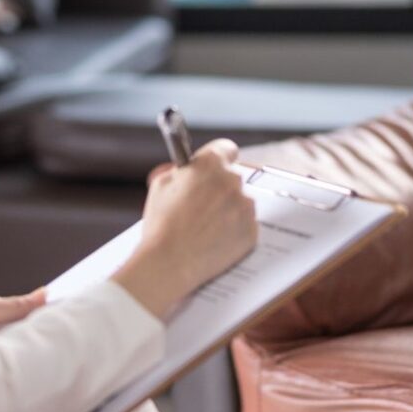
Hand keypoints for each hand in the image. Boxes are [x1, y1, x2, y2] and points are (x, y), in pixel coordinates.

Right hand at [115, 139, 256, 316]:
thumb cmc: (161, 224)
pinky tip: (215, 240)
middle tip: (204, 203)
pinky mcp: (252, 231)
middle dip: (221, 186)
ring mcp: (245, 206)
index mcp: (210, 163)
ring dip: (229, 209)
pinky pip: (246, 225)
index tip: (214, 168)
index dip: (218, 158)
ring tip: (206, 227)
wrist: (168, 263)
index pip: (226, 148)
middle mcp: (233, 180)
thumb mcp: (160, 185)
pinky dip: (235, 230)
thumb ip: (178, 171)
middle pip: (234, 176)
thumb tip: (184, 169)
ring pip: (241, 201)